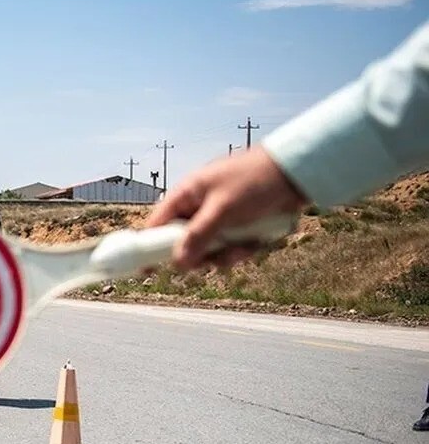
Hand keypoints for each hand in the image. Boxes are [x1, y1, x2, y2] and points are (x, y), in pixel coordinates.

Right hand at [144, 147, 306, 270]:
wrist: (297, 173)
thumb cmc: (254, 180)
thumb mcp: (223, 209)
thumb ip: (198, 236)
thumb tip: (177, 262)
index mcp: (187, 194)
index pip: (158, 224)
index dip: (150, 247)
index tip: (147, 270)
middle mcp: (199, 206)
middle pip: (184, 242)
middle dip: (200, 254)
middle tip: (211, 260)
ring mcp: (219, 217)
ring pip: (209, 249)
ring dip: (224, 255)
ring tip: (242, 248)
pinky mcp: (239, 226)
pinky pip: (230, 248)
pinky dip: (241, 250)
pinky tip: (255, 243)